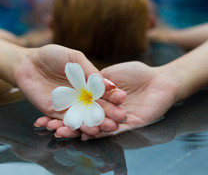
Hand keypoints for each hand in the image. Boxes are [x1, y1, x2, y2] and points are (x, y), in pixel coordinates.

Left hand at [13, 44, 126, 134]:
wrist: (27, 62)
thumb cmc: (51, 56)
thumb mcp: (74, 59)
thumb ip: (90, 71)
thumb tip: (109, 84)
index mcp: (88, 84)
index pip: (104, 93)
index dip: (114, 97)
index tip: (124, 100)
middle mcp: (80, 98)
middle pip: (97, 109)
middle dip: (109, 114)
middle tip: (120, 119)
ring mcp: (68, 106)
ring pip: (84, 118)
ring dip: (95, 124)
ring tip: (105, 129)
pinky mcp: (55, 113)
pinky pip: (66, 122)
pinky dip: (75, 128)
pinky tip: (85, 132)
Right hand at [39, 61, 178, 139]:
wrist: (162, 81)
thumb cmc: (138, 72)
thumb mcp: (112, 73)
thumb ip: (96, 78)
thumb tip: (78, 84)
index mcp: (99, 99)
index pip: (77, 107)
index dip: (62, 111)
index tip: (45, 114)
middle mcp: (105, 111)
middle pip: (82, 119)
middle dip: (64, 123)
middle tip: (46, 125)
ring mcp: (116, 120)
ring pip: (93, 127)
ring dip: (75, 130)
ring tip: (57, 131)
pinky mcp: (130, 125)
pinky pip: (112, 133)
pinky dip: (97, 134)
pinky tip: (82, 135)